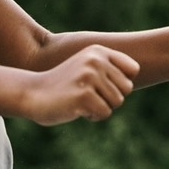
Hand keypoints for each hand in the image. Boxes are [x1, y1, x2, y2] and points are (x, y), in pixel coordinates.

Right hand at [21, 45, 139, 125]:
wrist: (31, 94)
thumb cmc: (62, 85)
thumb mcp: (86, 68)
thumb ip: (109, 68)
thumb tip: (137, 74)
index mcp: (98, 51)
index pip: (132, 71)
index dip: (120, 84)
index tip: (101, 86)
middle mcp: (96, 61)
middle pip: (126, 89)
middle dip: (110, 98)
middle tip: (88, 96)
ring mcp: (90, 77)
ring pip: (117, 102)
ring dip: (101, 107)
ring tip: (81, 101)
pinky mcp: (84, 95)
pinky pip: (104, 113)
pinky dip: (92, 116)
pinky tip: (76, 109)